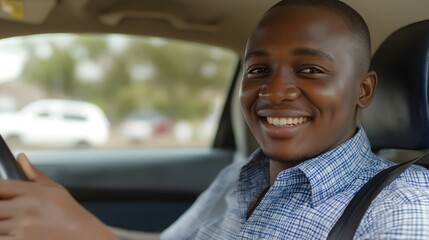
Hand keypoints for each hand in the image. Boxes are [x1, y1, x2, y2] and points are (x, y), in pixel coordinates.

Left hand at [0, 153, 117, 239]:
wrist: (82, 235)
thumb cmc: (69, 213)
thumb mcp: (54, 189)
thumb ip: (33, 174)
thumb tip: (21, 158)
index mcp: (31, 192)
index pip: (0, 186)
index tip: (1, 194)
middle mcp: (25, 208)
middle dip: (0, 211)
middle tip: (6, 212)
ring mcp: (22, 227)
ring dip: (1, 225)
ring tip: (11, 223)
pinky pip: (1, 238)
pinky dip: (4, 236)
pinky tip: (12, 233)